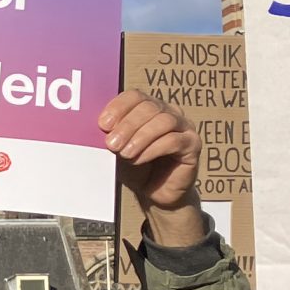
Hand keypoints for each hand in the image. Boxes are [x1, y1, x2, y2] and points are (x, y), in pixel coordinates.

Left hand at [98, 90, 202, 242]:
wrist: (155, 193)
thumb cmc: (136, 168)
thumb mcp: (118, 149)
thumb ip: (111, 135)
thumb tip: (96, 126)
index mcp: (150, 108)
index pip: (135, 96)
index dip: (119, 107)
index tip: (103, 124)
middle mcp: (170, 112)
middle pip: (149, 107)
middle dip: (127, 125)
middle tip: (111, 144)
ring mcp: (184, 127)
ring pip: (164, 121)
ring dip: (140, 137)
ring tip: (125, 153)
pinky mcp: (193, 145)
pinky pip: (174, 140)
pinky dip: (153, 149)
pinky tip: (139, 159)